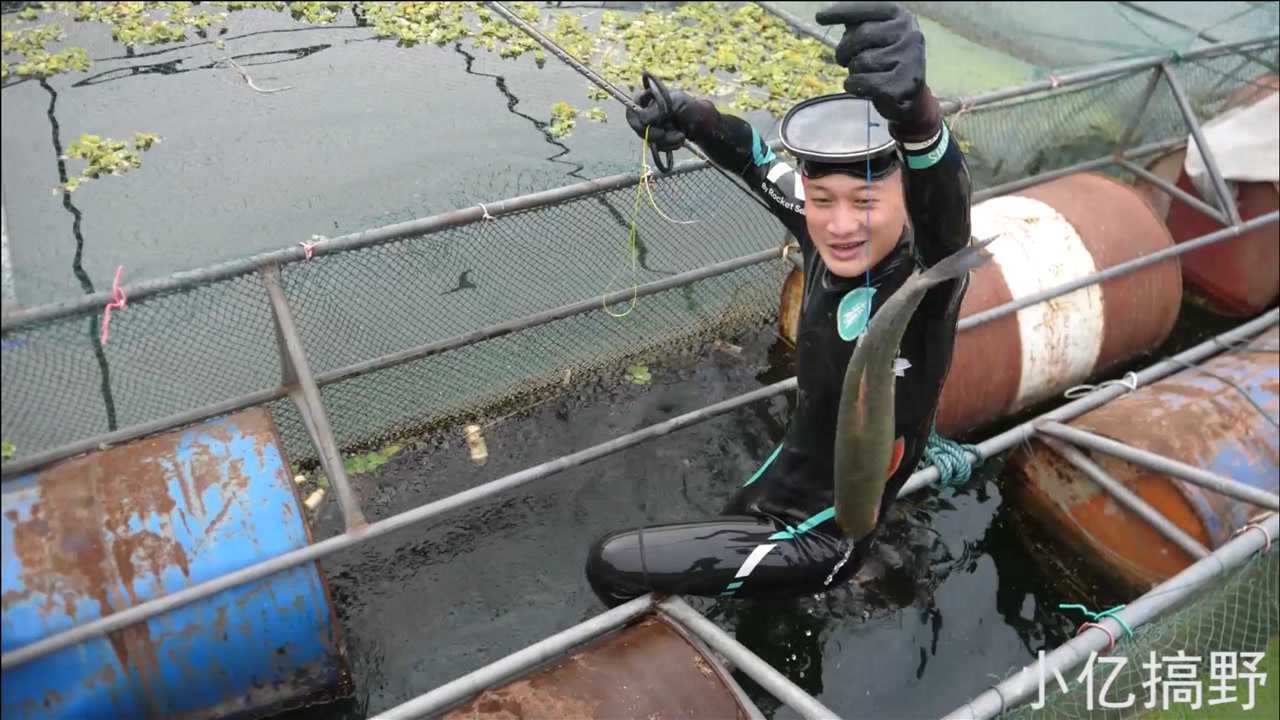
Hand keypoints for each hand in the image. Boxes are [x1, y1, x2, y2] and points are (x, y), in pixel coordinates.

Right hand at [625, 87, 704, 151]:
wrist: (702, 124)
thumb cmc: (689, 107)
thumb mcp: (675, 102)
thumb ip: (658, 109)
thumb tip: (642, 120)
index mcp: (649, 100)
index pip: (632, 108)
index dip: (635, 118)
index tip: (645, 124)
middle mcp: (647, 115)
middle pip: (639, 128)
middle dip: (654, 133)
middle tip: (664, 134)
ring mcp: (652, 128)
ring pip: (650, 140)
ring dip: (667, 140)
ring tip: (680, 135)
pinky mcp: (658, 141)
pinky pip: (658, 147)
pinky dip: (670, 145)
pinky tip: (679, 139)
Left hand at [815, 2, 925, 123]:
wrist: (908, 95)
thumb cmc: (884, 60)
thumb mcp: (874, 36)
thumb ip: (856, 24)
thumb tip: (824, 14)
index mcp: (901, 16)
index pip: (868, 8)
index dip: (842, 12)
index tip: (820, 17)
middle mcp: (910, 33)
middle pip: (862, 35)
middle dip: (844, 50)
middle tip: (842, 60)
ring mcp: (910, 58)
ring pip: (862, 61)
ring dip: (852, 71)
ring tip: (861, 74)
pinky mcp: (905, 83)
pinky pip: (864, 81)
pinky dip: (853, 85)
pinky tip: (857, 86)